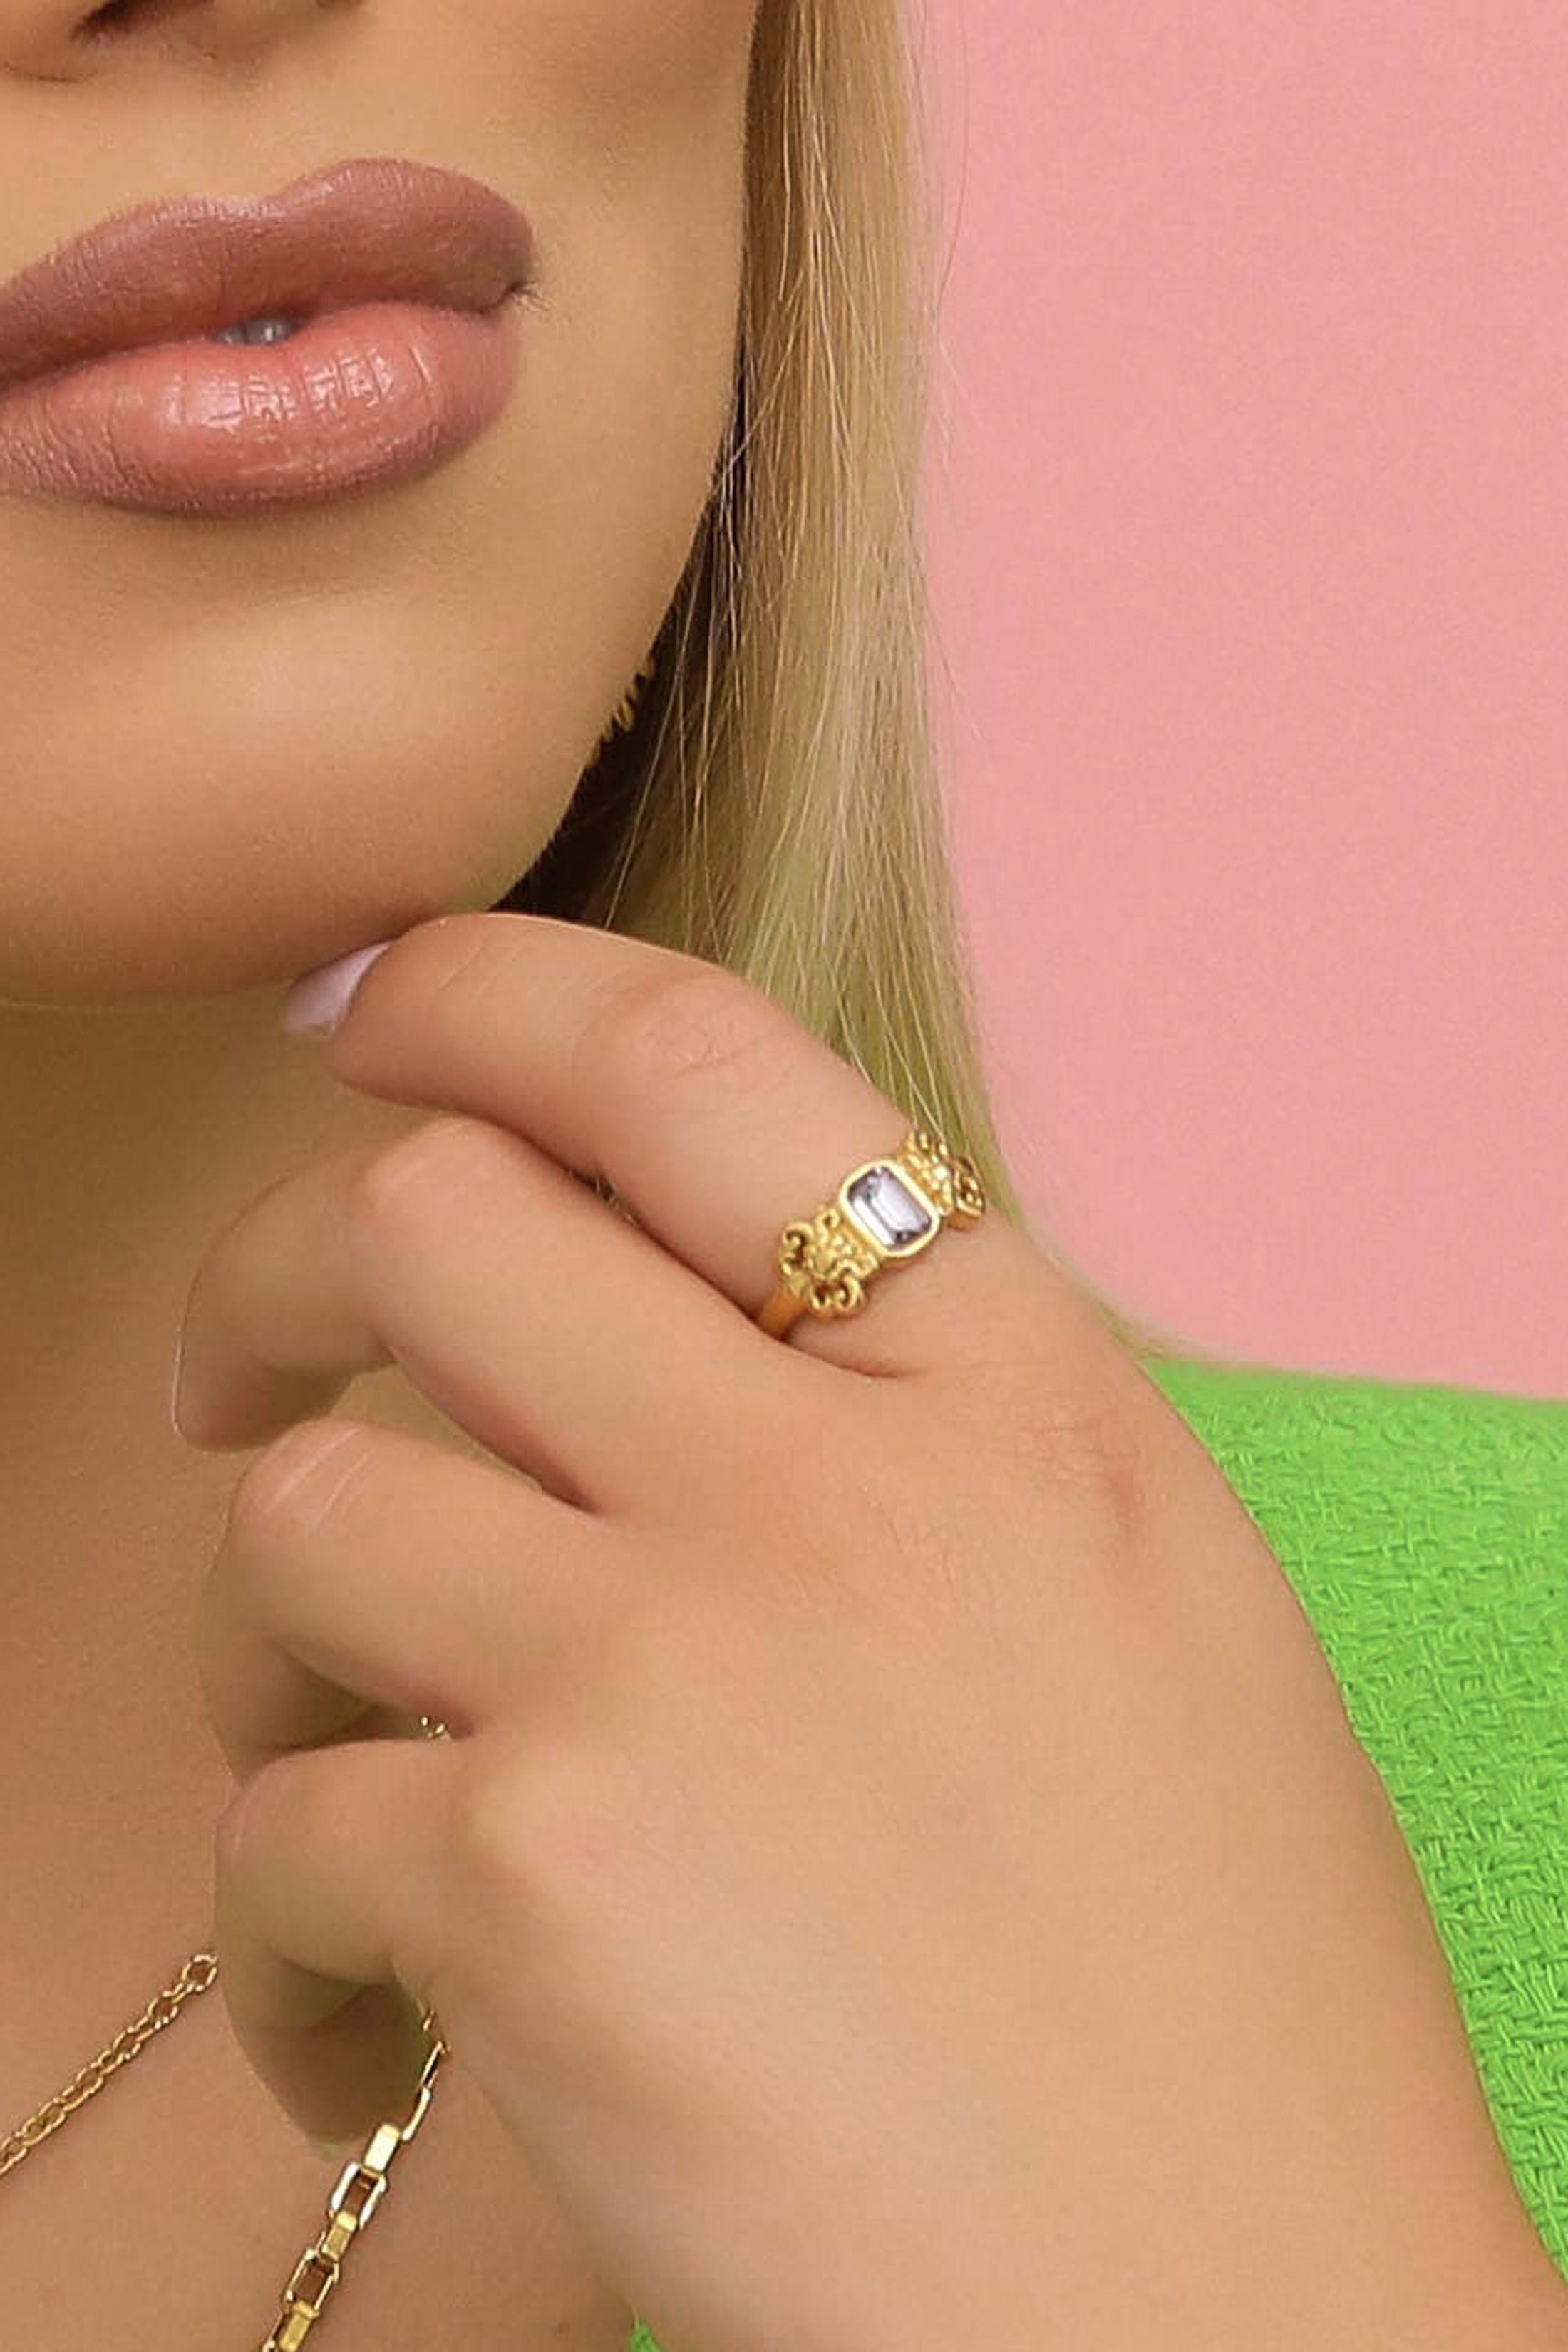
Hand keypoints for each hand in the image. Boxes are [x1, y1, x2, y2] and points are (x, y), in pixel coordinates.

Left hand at [175, 911, 1563, 2351]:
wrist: (1247, 2327)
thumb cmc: (1222, 1996)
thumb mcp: (1146, 1603)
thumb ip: (927, 1423)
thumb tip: (671, 1324)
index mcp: (1014, 1387)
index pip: (691, 1061)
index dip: (484, 991)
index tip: (367, 1008)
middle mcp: (837, 1477)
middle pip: (425, 1227)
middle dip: (277, 1285)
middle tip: (242, 1385)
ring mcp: (670, 1662)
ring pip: (301, 1516)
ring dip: (266, 1647)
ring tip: (339, 1769)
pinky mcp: (534, 1885)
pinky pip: (277, 1833)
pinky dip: (287, 1938)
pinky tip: (373, 2027)